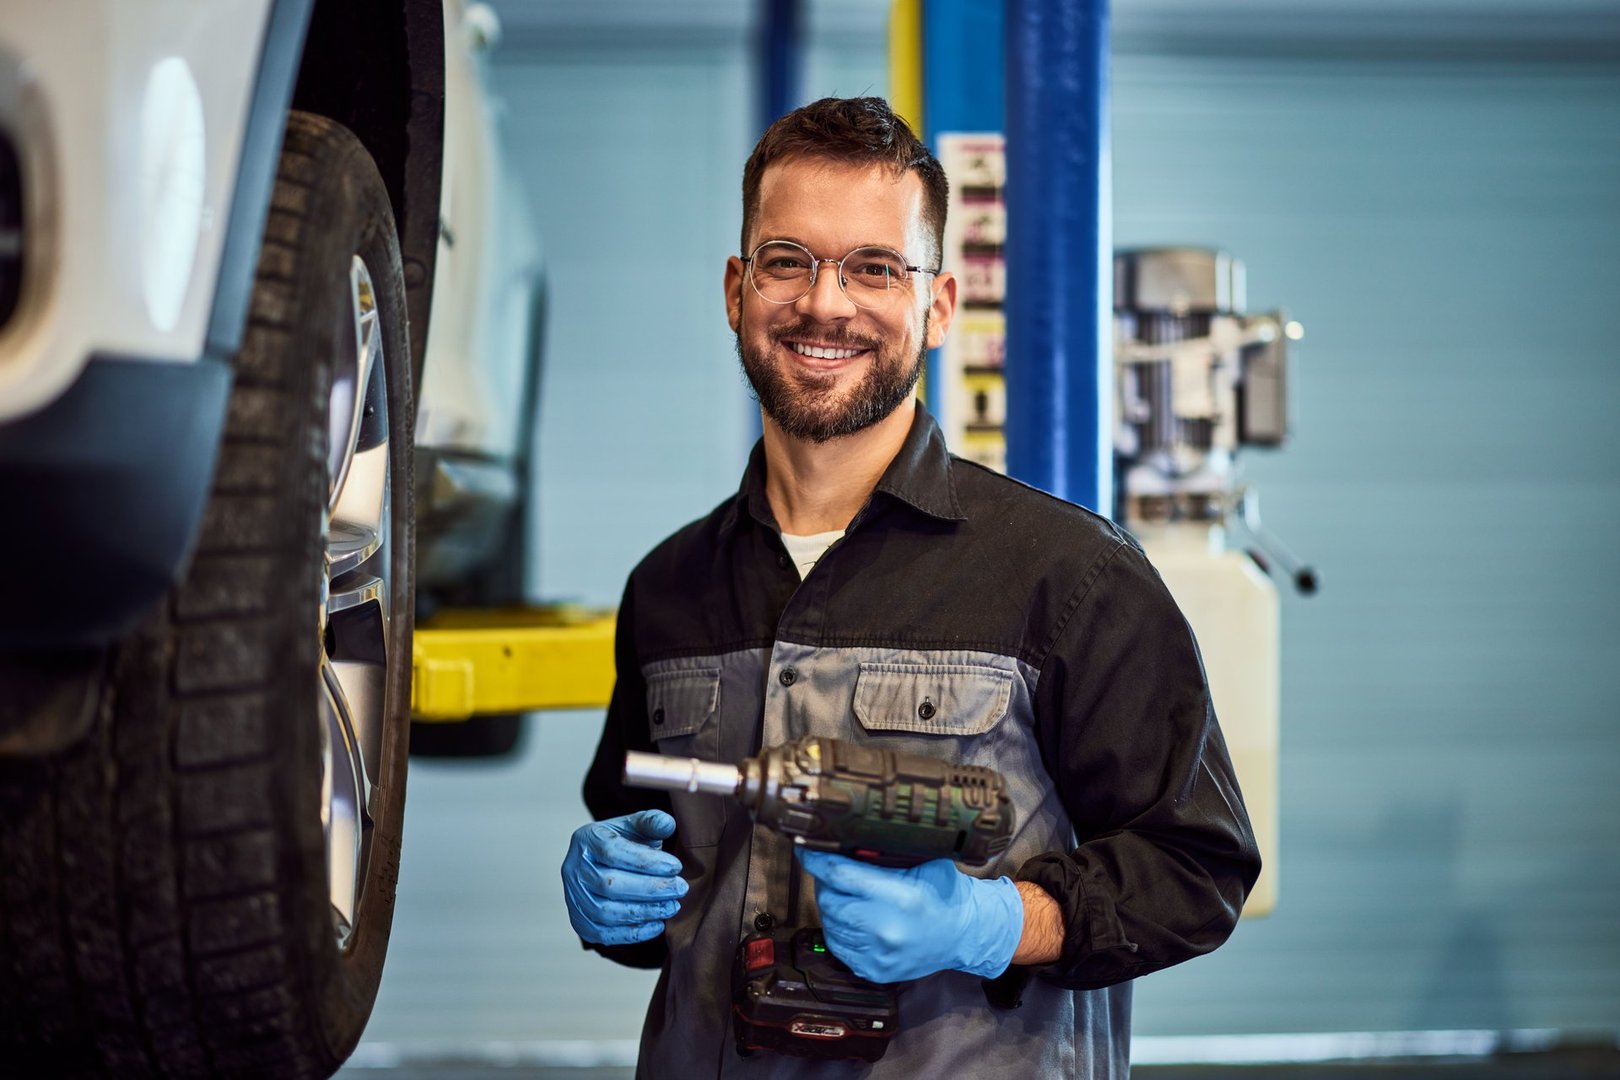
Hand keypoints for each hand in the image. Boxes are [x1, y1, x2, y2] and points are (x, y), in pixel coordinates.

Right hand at [561, 810, 687, 945]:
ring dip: (643, 912)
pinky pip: (603, 934)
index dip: (646, 862)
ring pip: (605, 913)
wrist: (606, 864)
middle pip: (609, 885)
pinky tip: (658, 925)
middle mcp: (573, 868)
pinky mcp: (579, 922)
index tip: (676, 867)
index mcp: (587, 838)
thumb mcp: (639, 825)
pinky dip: (632, 933)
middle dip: (650, 889)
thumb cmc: (628, 841)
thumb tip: (667, 825)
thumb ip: (653, 822)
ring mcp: (573, 897)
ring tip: (672, 907)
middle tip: (680, 888)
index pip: (613, 852)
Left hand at [798, 850, 1023, 983]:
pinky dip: (838, 928)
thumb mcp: (924, 860)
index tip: (805, 850)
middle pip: (829, 900)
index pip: (840, 874)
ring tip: (846, 894)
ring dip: (832, 906)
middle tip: (832, 871)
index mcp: (898, 896)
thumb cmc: (945, 893)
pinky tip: (852, 917)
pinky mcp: (873, 971)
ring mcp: (878, 954)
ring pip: (830, 924)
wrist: (965, 935)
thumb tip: (847, 838)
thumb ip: (887, 853)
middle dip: (825, 883)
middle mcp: (885, 928)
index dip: (817, 860)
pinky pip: (838, 946)